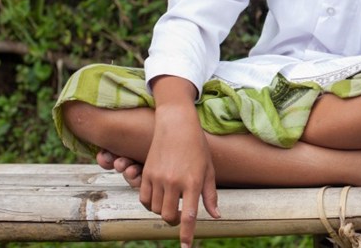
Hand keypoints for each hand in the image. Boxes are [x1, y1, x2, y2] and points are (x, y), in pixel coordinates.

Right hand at [139, 103, 219, 246]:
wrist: (176, 125)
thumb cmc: (197, 147)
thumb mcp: (209, 170)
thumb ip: (210, 195)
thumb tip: (216, 216)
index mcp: (193, 181)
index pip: (188, 216)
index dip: (187, 235)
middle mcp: (174, 182)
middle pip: (169, 217)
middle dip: (175, 222)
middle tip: (180, 215)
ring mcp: (158, 178)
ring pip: (155, 209)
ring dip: (163, 211)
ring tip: (172, 200)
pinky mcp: (147, 174)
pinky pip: (144, 198)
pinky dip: (151, 203)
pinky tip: (160, 195)